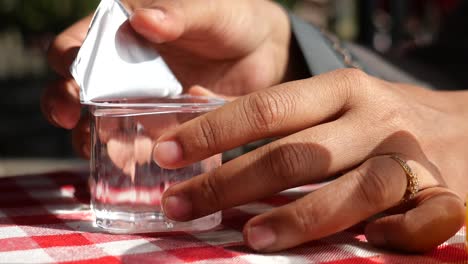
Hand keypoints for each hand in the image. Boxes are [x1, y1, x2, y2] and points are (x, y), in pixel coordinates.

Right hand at [41, 0, 292, 156]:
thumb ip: (179, 15)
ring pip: (103, 124)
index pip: (80, 44)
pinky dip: (135, 158)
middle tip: (70, 120)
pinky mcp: (164, 126)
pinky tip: (138, 167)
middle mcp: (126, 70)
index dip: (67, 61)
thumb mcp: (208, 13)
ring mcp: (143, 102)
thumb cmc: (231, 22)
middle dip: (65, 104)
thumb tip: (144, 20)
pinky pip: (141, 145)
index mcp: (125, 33)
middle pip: (79, 89)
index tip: (71, 80)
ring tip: (108, 152)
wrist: (265, 52)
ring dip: (97, 140)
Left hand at [154, 69, 465, 252]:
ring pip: (350, 190)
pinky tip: (360, 246)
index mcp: (339, 90)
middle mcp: (373, 118)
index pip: (266, 107)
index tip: (167, 155)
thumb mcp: (331, 101)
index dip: (212, 132)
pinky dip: (389, 237)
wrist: (465, 128)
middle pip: (294, 154)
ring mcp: (410, 158)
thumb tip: (199, 103)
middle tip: (180, 205)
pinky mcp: (445, 194)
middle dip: (230, 182)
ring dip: (297, 218)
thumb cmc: (379, 120)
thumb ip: (274, 109)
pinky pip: (417, 221)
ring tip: (249, 237)